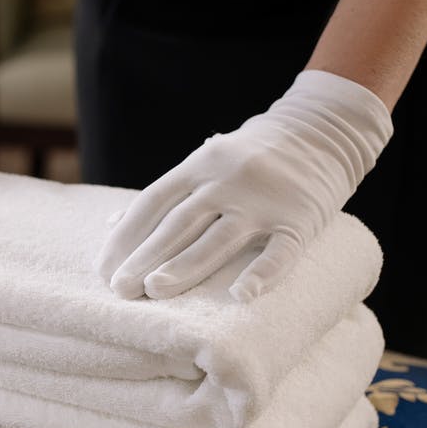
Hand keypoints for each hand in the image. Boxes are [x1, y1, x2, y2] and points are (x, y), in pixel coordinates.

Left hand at [95, 70, 392, 301]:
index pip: (153, 203)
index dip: (126, 236)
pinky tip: (241, 296)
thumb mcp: (203, 163)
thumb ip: (163, 195)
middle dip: (145, 257)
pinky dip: (261, 274)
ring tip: (154, 291)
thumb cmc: (250, 156)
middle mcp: (226, 181)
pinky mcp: (299, 219)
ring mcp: (263, 200)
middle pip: (179, 223)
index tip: (104, 270)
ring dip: (185, 266)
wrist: (322, 131)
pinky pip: (280, 251)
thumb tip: (111, 226)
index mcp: (199, 165)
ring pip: (219, 238)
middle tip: (120, 290)